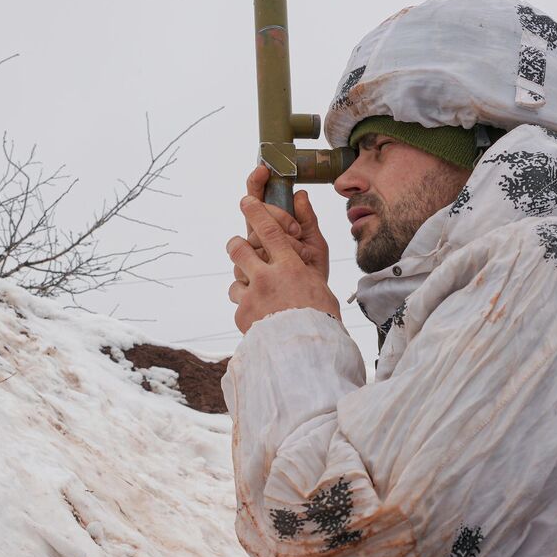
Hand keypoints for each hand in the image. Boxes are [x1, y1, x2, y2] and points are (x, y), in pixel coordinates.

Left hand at [228, 194, 341, 334]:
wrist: (306, 355)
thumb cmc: (321, 316)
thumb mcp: (321, 279)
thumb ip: (310, 244)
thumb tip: (302, 203)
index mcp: (290, 267)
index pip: (268, 230)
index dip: (255, 211)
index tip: (246, 200)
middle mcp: (267, 278)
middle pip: (239, 247)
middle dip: (237, 244)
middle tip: (240, 247)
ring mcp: (252, 297)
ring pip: (235, 277)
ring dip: (244, 282)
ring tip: (259, 295)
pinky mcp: (242, 316)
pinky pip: (238, 302)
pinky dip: (247, 306)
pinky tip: (262, 315)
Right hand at [239, 164, 328, 277]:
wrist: (307, 308)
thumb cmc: (311, 275)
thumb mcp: (315, 244)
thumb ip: (308, 220)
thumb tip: (301, 194)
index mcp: (270, 228)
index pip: (258, 199)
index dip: (257, 183)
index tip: (263, 169)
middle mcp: (256, 239)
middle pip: (256, 216)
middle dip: (279, 218)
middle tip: (296, 231)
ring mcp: (248, 257)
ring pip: (254, 238)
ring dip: (284, 245)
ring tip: (302, 258)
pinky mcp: (243, 276)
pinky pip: (250, 260)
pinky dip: (273, 265)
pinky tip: (287, 274)